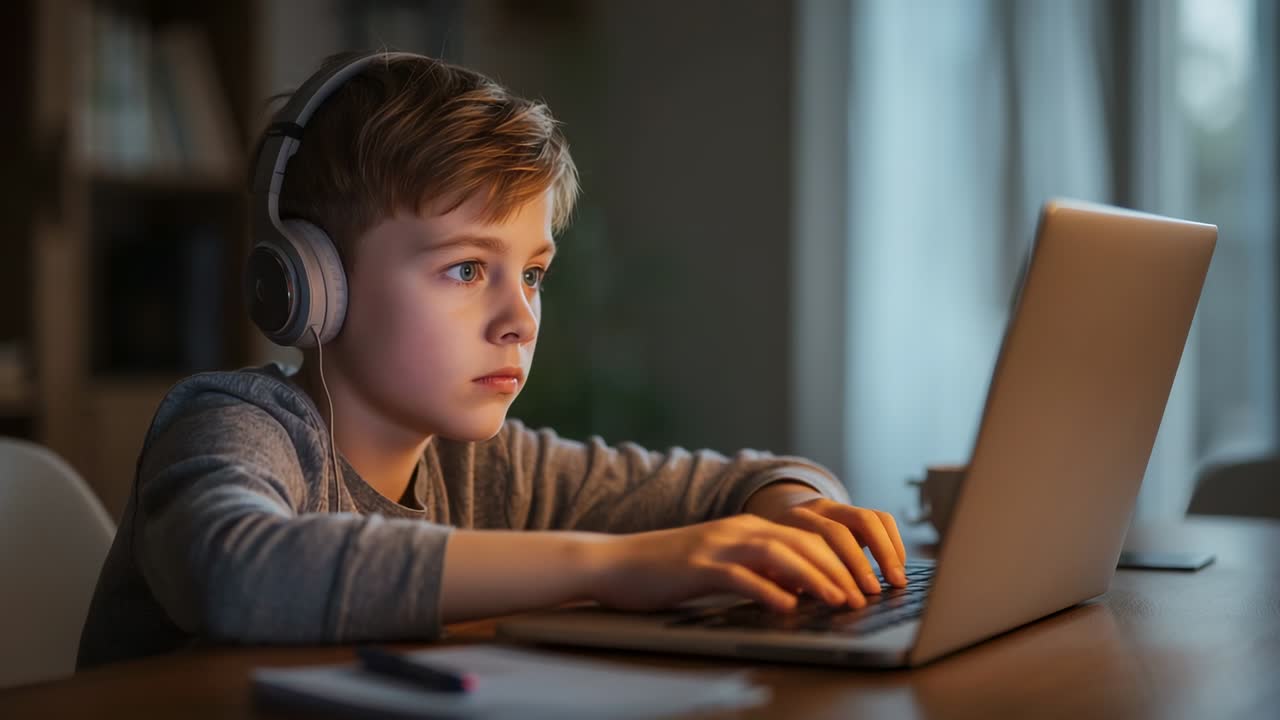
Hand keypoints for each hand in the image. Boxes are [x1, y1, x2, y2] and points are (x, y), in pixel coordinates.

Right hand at [588, 514, 866, 612]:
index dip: (841, 556)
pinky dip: (768, 590)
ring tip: (839, 599)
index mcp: (747, 526)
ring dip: (815, 577)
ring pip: (779, 554)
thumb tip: (800, 588)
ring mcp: (717, 545)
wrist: (616, 562)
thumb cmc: (668, 569)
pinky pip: (740, 576)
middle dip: (840, 568)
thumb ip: (759, 570)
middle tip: (865, 594)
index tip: (865, 581)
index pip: (808, 535)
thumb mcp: (722, 564)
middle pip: (802, 541)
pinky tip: (787, 606)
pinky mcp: (698, 566)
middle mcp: (738, 529)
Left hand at [746, 483, 908, 598]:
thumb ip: (784, 579)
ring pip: (869, 519)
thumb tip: (798, 600)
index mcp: (789, 524)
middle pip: (842, 531)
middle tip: (876, 592)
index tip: (852, 599)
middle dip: (862, 564)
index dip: (836, 574)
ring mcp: (837, 506)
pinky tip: (897, 565)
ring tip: (897, 580)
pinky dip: (893, 541)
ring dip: (887, 551)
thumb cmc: (778, 555)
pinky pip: (881, 518)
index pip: (816, 545)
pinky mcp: (856, 510)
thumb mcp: (775, 566)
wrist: (781, 520)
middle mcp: (814, 509)